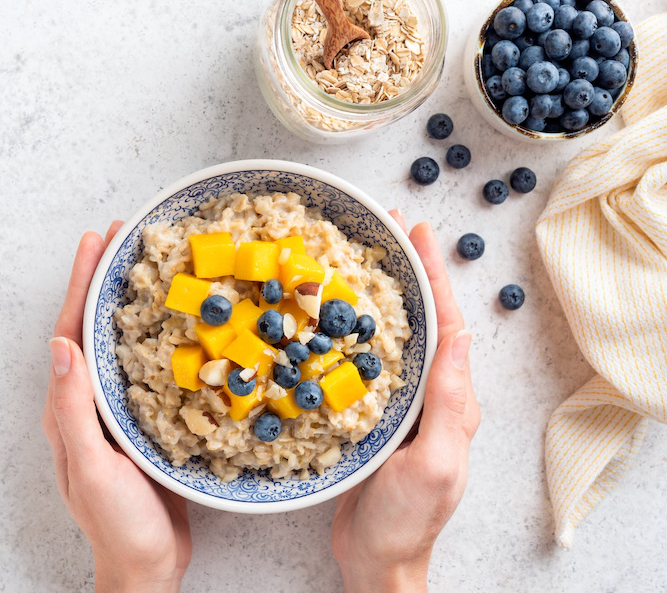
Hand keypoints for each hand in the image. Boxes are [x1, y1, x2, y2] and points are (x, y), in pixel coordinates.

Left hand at [42, 223, 191, 592]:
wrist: (146, 567)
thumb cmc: (119, 525)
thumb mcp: (93, 466)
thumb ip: (74, 409)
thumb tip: (60, 344)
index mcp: (68, 408)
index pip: (70, 333)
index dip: (81, 285)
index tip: (95, 241)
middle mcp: (85, 403)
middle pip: (90, 328)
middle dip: (101, 281)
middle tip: (123, 237)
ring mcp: (112, 413)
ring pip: (116, 343)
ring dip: (125, 302)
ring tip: (145, 267)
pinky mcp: (139, 424)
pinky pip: (143, 367)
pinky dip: (153, 335)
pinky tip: (174, 324)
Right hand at [330, 212, 479, 592]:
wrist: (377, 559)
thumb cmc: (407, 519)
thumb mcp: (435, 463)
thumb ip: (447, 402)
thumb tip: (459, 336)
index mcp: (451, 400)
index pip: (446, 324)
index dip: (433, 275)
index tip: (416, 232)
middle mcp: (429, 395)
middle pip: (420, 319)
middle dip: (408, 271)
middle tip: (387, 229)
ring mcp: (399, 405)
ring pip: (391, 335)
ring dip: (378, 293)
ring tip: (358, 257)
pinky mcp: (370, 416)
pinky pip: (362, 361)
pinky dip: (349, 329)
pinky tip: (329, 315)